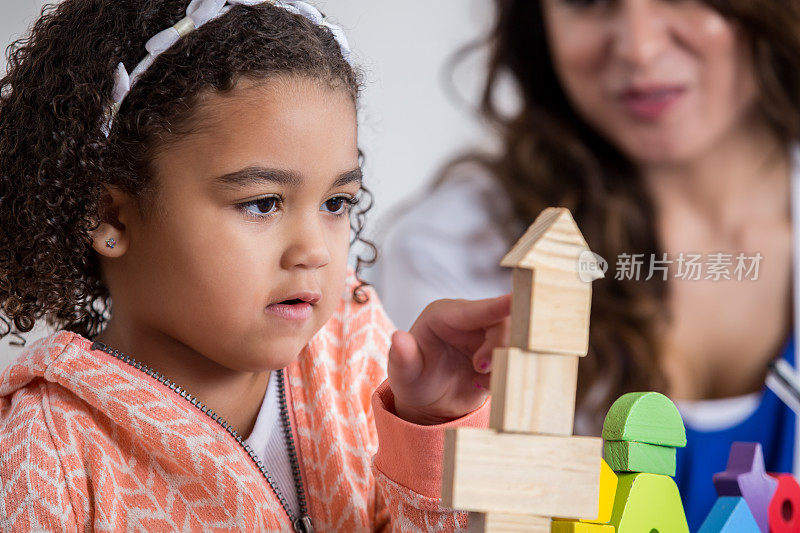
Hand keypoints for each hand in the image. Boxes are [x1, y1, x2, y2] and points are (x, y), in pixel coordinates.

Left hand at [388, 294, 510, 424]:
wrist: (428, 404)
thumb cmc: (412, 381)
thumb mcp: (403, 373)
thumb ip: (402, 357)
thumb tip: (398, 338)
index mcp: (444, 314)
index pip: (477, 310)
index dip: (499, 306)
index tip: (518, 299)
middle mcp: (469, 320)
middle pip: (502, 322)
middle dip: (498, 346)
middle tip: (478, 368)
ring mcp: (486, 336)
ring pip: (513, 340)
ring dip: (501, 363)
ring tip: (477, 379)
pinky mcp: (499, 353)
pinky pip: (515, 358)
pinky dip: (504, 375)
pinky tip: (480, 383)